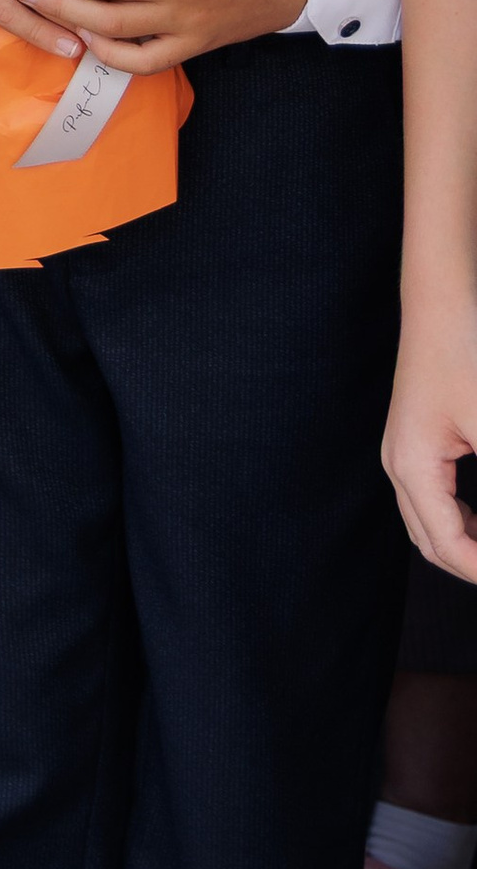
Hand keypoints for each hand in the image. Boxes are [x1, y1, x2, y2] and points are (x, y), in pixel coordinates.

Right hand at [387, 286, 476, 580]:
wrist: (442, 302)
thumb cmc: (464, 353)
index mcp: (412, 467)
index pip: (449, 548)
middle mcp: (398, 464)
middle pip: (431, 544)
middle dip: (472, 566)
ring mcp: (403, 451)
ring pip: (429, 525)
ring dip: (467, 546)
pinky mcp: (417, 440)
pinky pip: (433, 501)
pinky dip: (463, 523)